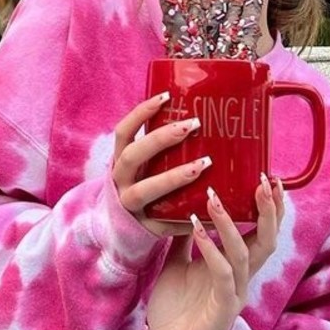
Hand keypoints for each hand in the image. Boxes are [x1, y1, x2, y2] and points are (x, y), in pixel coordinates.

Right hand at [112, 92, 212, 237]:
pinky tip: (210, 210)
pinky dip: (188, 217)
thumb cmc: (143, 188)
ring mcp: (130, 207)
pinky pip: (166, 223)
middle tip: (192, 124)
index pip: (124, 132)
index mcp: (120, 161)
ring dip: (173, 176)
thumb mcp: (143, 168)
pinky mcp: (146, 230)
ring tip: (203, 164)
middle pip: (132, 156)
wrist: (122, 233)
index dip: (141, 113)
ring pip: (144, 190)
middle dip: (160, 139)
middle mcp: (120, 182)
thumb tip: (202, 118)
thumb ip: (161, 150)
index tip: (167, 96)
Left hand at [145, 174, 282, 329]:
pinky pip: (222, 273)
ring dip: (231, 224)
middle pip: (268, 240)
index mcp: (235, 264)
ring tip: (215, 196)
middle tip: (264, 180)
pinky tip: (197, 228)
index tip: (269, 176)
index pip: (262, 231)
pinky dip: (210, 249)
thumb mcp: (178, 262)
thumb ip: (186, 238)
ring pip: (245, 254)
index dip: (269, 206)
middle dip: (268, 210)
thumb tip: (184, 206)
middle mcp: (242, 277)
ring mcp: (235, 292)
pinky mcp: (222, 307)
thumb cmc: (175, 306)